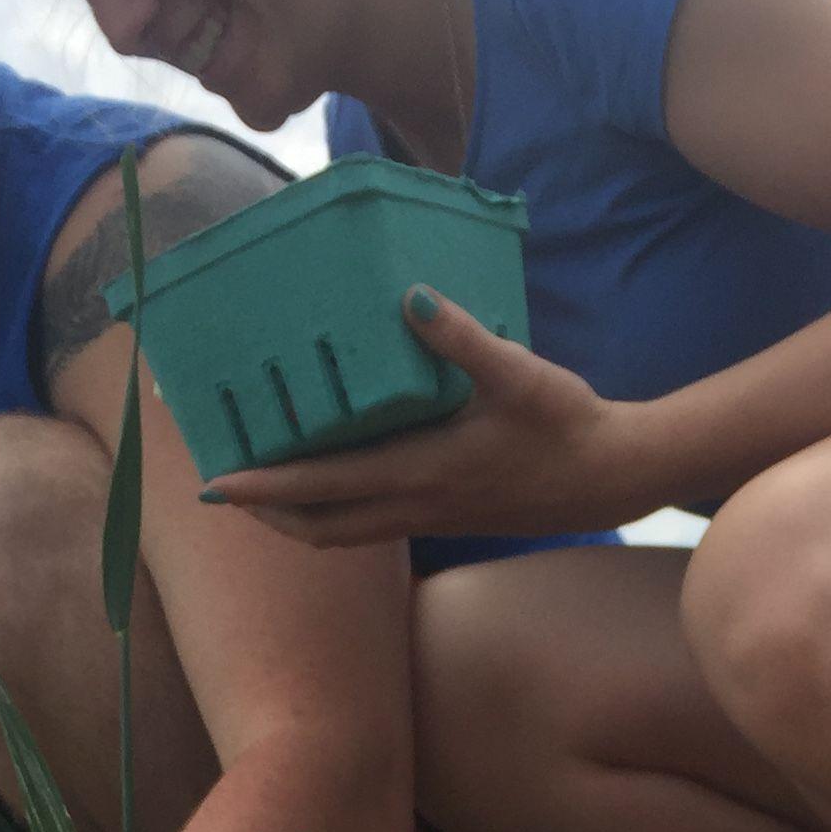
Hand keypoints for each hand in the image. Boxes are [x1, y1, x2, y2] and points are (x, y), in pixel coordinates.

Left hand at [200, 288, 659, 545]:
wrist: (613, 477)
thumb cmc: (567, 424)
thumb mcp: (518, 375)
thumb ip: (463, 338)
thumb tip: (412, 297)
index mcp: (423, 472)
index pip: (324, 486)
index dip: (265, 485)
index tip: (216, 481)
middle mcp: (418, 504)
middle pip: (319, 528)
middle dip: (266, 511)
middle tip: (222, 486)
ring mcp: (431, 517)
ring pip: (344, 534)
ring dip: (297, 517)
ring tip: (263, 489)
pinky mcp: (447, 517)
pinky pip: (372, 525)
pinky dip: (336, 511)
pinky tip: (332, 480)